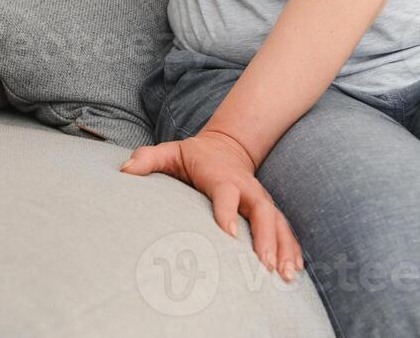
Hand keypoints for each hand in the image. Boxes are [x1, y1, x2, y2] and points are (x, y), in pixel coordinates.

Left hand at [120, 129, 303, 281]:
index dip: (227, 210)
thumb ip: (148, 159)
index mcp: (221, 177)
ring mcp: (261, 200)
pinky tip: (295, 270)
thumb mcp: (170, 152)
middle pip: (262, 211)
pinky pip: (285, 230)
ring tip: (284, 274)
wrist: (228, 146)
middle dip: (266, 237)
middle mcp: (247, 188)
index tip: (228, 233)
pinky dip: (292, 248)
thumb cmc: (195, 156)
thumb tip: (125, 171)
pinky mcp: (269, 210)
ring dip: (283, 248)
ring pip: (278, 223)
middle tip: (265, 264)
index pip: (226, 193)